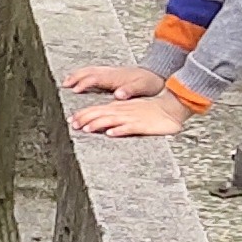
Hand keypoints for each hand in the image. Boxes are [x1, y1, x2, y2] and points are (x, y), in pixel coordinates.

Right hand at [64, 62, 165, 97]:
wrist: (156, 72)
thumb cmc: (149, 82)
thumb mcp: (142, 87)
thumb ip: (129, 90)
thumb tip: (118, 95)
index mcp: (116, 77)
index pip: (96, 78)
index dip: (84, 83)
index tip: (75, 90)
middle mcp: (111, 73)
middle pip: (89, 72)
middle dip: (76, 77)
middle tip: (64, 84)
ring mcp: (111, 71)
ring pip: (90, 70)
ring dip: (78, 75)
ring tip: (67, 81)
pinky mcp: (112, 73)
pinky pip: (94, 71)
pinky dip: (84, 74)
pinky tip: (81, 79)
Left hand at [70, 92, 188, 138]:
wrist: (170, 108)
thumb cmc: (149, 111)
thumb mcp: (128, 110)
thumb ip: (113, 115)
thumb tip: (98, 123)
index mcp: (118, 107)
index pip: (97, 109)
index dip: (83, 114)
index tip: (71, 120)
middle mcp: (122, 111)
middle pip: (101, 113)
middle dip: (86, 118)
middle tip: (74, 125)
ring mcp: (132, 118)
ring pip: (112, 119)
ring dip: (98, 123)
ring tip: (87, 128)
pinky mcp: (142, 125)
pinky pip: (129, 127)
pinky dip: (120, 130)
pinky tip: (111, 133)